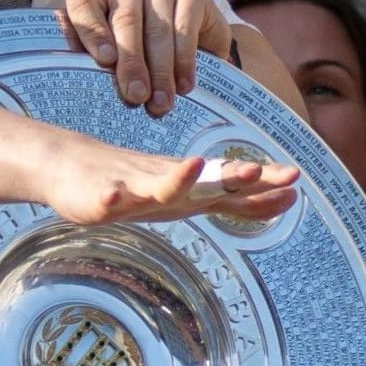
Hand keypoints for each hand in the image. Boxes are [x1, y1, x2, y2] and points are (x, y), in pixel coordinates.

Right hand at [40, 138, 301, 224]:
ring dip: (177, 176)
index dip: (261, 185)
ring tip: (196, 165)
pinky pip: (106, 198)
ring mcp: (132, 186)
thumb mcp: (191, 196)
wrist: (71, 166)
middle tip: (257, 171)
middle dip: (231, 177)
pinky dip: (111, 196)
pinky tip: (115, 197)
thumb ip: (237, 200)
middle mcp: (167, 181)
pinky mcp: (98, 196)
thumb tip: (288, 200)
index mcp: (189, 186)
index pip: (232, 186)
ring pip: (157, 184)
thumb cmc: (137, 182)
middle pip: (205, 181)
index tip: (294, 179)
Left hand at [63, 0, 231, 116]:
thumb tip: (83, 86)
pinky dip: (184, 60)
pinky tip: (183, 84)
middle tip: (137, 96)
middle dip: (132, 64)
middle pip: (126, 22)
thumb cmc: (140, 48)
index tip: (105, 60)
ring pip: (158, 28)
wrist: (193, 32)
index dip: (91, 31)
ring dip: (161, 70)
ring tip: (161, 102)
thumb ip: (94, 62)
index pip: (83, 5)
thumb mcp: (113, 51)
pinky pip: (185, 28)